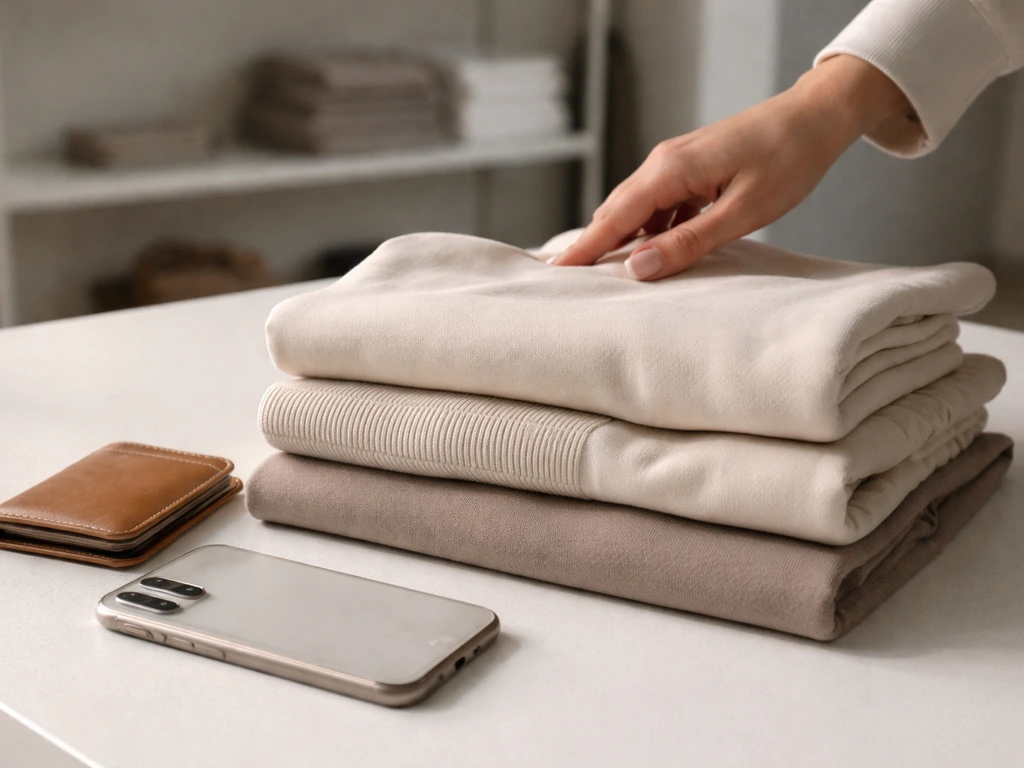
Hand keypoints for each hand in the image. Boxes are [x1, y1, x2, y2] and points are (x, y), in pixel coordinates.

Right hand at [550, 55, 909, 279]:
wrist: (816, 116)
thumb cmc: (788, 160)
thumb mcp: (742, 212)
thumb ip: (688, 242)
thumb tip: (639, 267)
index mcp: (670, 171)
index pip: (614, 218)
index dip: (585, 249)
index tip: (556, 273)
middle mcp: (664, 162)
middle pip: (617, 211)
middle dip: (595, 246)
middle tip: (572, 281)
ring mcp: (676, 162)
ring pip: (637, 208)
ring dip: (625, 239)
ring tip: (609, 275)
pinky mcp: (692, 167)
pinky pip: (659, 203)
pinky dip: (651, 228)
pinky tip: (658, 249)